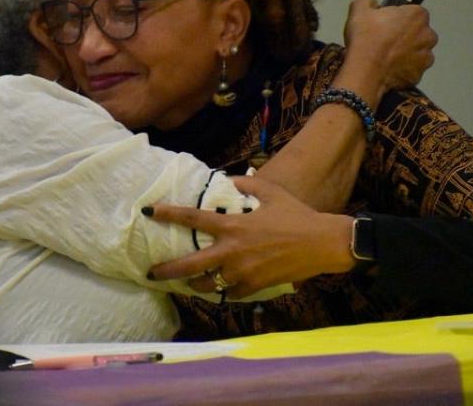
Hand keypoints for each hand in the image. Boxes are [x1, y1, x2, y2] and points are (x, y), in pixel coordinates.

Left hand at [145, 176, 354, 298]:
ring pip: (208, 285)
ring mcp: (242, 272)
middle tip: (151, 272)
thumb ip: (248, 184)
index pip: (193, 218)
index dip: (169, 214)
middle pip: (190, 266)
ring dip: (194, 285)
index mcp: (233, 226)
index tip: (150, 212)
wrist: (321, 243)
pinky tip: (222, 289)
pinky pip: (232, 293)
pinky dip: (225, 291)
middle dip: (167, 270)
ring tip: (187, 284)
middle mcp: (232, 251)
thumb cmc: (297, 215)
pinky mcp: (255, 286)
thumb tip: (232, 179)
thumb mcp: (272, 192)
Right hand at [342, 0, 437, 94]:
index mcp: (418, 15)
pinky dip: (403, 70)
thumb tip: (372, 3)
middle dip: (405, 35)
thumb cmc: (365, 40)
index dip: (397, 18)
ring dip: (406, 53)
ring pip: (417, 52)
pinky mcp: (419, 75)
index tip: (385, 24)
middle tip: (384, 40)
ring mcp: (426, 57)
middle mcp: (428, 35)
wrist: (364, 72)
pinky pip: (412, 70)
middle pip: (418, 32)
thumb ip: (368, 1)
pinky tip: (388, 68)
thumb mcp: (358, 9)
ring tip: (385, 56)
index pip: (411, 12)